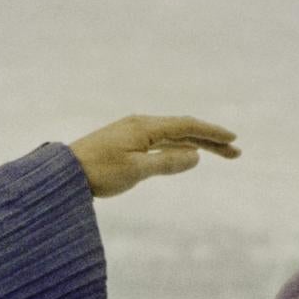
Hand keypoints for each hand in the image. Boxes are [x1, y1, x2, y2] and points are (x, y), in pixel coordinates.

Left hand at [69, 115, 239, 197]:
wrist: (62, 174)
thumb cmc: (97, 173)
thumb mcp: (136, 171)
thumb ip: (167, 163)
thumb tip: (196, 157)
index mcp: (145, 127)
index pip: (187, 126)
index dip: (212, 133)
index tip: (233, 140)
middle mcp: (140, 125)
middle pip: (183, 129)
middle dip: (210, 140)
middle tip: (235, 152)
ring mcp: (132, 133)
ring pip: (172, 136)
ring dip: (196, 144)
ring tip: (219, 154)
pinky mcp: (124, 143)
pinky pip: (159, 142)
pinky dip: (177, 147)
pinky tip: (185, 154)